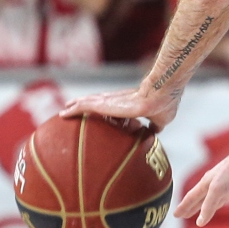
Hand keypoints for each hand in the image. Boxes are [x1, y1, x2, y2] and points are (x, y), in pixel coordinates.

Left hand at [60, 86, 179, 127]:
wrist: (161, 95)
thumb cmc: (164, 104)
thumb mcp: (161, 120)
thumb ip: (155, 126)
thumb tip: (155, 132)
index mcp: (128, 104)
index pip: (112, 106)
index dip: (103, 109)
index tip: (96, 115)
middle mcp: (116, 100)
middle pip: (96, 102)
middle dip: (85, 105)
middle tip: (73, 108)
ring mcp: (110, 101)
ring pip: (88, 102)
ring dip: (76, 106)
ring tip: (65, 110)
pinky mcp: (105, 103)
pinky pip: (84, 107)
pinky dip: (74, 110)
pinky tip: (64, 113)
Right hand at [173, 152, 228, 225]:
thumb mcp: (216, 190)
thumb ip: (208, 206)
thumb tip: (199, 223)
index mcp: (205, 184)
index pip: (191, 198)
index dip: (183, 207)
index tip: (176, 215)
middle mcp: (213, 184)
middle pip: (200, 198)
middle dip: (191, 207)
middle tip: (183, 215)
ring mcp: (224, 184)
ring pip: (212, 198)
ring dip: (205, 206)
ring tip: (201, 213)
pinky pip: (226, 196)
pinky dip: (223, 202)